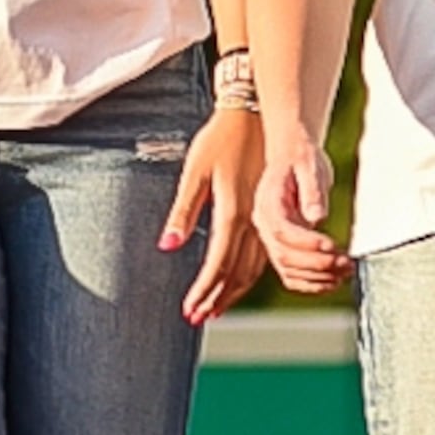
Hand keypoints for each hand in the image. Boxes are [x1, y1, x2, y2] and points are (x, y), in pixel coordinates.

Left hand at [165, 106, 267, 322]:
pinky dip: (248, 275)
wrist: (254, 117)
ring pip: (253, 268)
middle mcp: (253, 221)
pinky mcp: (268, 214)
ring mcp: (264, 219)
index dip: (204, 290)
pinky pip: (262, 255)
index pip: (218, 263)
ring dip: (233, 292)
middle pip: (237, 272)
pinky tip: (238, 284)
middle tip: (198, 318)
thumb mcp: (195, 173)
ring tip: (215, 310)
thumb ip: (182, 211)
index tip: (190, 311)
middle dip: (217, 298)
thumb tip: (166, 246)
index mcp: (233, 211)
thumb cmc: (218, 141)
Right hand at [254, 138, 350, 294]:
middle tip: (346, 262)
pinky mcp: (283, 247)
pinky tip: (333, 281)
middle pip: (283, 255)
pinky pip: (291, 275)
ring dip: (318, 277)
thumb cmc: (302, 157)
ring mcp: (272, 238)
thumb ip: (313, 190)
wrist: (293, 154)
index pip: (281, 230)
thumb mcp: (310, 165)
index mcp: (267, 202)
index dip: (307, 243)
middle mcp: (264, 223)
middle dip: (317, 264)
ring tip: (346, 272)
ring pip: (287, 270)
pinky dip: (312, 283)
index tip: (332, 246)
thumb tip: (316, 216)